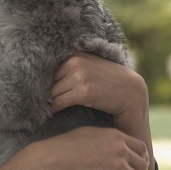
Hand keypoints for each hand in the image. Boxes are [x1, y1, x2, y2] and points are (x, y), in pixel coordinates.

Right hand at [40, 126, 150, 169]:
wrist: (53, 160)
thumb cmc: (65, 146)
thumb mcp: (89, 133)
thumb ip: (107, 137)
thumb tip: (114, 142)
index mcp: (116, 136)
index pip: (141, 148)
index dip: (141, 158)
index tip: (137, 166)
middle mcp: (120, 149)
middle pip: (143, 163)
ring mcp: (118, 166)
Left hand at [50, 51, 154, 169]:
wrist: (131, 93)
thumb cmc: (107, 83)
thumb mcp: (88, 68)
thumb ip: (69, 69)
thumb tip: (41, 80)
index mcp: (73, 55)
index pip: (46, 71)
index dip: (43, 85)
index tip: (39, 94)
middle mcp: (74, 62)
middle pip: (47, 83)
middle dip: (44, 95)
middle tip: (40, 105)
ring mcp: (79, 76)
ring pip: (50, 94)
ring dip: (48, 104)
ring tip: (47, 111)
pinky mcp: (83, 92)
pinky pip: (57, 103)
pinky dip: (53, 110)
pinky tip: (55, 114)